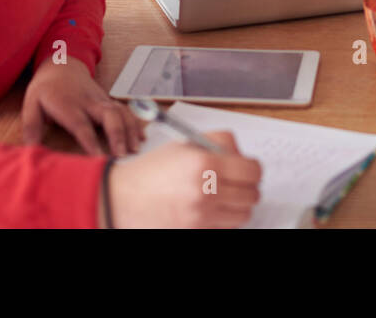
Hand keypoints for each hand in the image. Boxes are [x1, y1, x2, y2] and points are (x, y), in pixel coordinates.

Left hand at [21, 58, 143, 156]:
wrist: (62, 65)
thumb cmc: (46, 88)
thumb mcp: (30, 103)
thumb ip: (31, 126)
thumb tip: (30, 150)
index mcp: (68, 105)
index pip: (81, 125)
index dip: (90, 141)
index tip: (98, 157)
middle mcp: (89, 102)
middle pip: (108, 116)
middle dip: (118, 134)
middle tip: (122, 154)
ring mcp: (101, 100)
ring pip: (121, 113)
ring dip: (129, 130)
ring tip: (134, 150)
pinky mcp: (108, 101)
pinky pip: (125, 111)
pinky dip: (134, 123)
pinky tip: (140, 137)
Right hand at [105, 130, 261, 227]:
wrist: (122, 199)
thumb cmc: (152, 171)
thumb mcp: (185, 145)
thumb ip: (219, 144)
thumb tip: (242, 155)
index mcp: (205, 164)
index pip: (253, 171)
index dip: (253, 169)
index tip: (248, 169)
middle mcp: (206, 191)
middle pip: (252, 195)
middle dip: (247, 188)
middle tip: (237, 183)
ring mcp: (201, 216)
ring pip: (243, 215)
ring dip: (238, 206)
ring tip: (223, 197)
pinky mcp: (197, 232)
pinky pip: (226, 227)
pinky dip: (224, 220)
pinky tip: (211, 210)